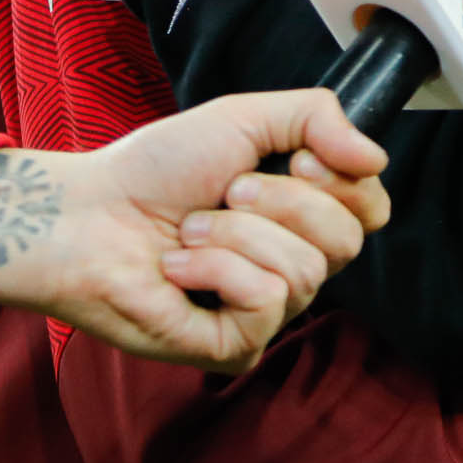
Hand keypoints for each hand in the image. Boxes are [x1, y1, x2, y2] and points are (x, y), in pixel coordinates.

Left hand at [0, 88, 391, 373]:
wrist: (85, 215)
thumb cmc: (154, 170)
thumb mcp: (243, 117)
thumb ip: (319, 116)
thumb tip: (377, 158)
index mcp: (302, 213)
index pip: (372, 207)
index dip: (339, 180)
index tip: (292, 157)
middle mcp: (292, 262)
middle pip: (347, 240)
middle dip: (281, 201)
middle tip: (226, 191)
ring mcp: (266, 310)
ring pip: (305, 271)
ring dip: (235, 234)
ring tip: (189, 230)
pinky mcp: (236, 345)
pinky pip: (265, 303)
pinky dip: (216, 270)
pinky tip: (178, 268)